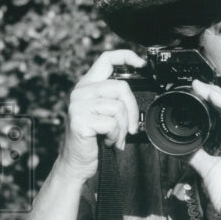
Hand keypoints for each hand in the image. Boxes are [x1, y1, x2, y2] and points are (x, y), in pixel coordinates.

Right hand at [57, 49, 145, 181]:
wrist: (77, 162)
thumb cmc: (94, 139)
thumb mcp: (105, 113)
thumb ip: (115, 99)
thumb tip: (139, 90)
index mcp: (88, 85)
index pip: (106, 59)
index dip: (126, 56)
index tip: (143, 64)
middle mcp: (81, 91)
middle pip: (121, 87)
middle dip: (132, 110)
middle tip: (130, 128)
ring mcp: (79, 104)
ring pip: (118, 107)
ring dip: (122, 127)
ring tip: (114, 136)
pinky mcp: (80, 119)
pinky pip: (112, 123)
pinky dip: (116, 136)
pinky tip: (107, 141)